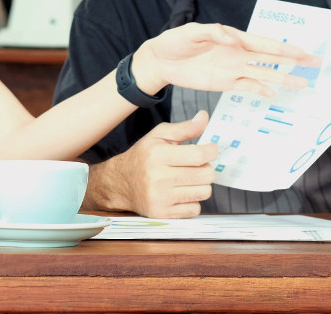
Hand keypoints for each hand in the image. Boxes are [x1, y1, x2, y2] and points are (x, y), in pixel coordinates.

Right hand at [84, 111, 217, 218]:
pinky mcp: (163, 213)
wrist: (119, 183)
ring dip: (200, 185)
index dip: (211, 151)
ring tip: (188, 179)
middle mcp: (158, 177)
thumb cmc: (142, 157)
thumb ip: (184, 128)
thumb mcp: (158, 136)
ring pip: (204, 192)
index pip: (199, 155)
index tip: (211, 149)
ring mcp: (161, 197)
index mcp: (158, 154)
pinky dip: (192, 201)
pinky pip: (195, 209)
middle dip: (206, 168)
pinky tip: (180, 193)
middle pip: (205, 175)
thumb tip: (204, 117)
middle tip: (197, 165)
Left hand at [133, 22, 319, 97]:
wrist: (160, 60)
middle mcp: (238, 53)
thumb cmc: (175, 41)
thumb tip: (234, 40)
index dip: (283, 47)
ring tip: (303, 83)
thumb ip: (213, 34)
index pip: (263, 43)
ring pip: (264, 73)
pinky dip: (260, 89)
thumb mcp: (191, 32)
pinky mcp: (224, 82)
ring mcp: (233, 69)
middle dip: (294, 60)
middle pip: (271, 58)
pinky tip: (273, 93)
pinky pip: (247, 85)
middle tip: (316, 63)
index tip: (303, 51)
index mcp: (233, 38)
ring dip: (283, 78)